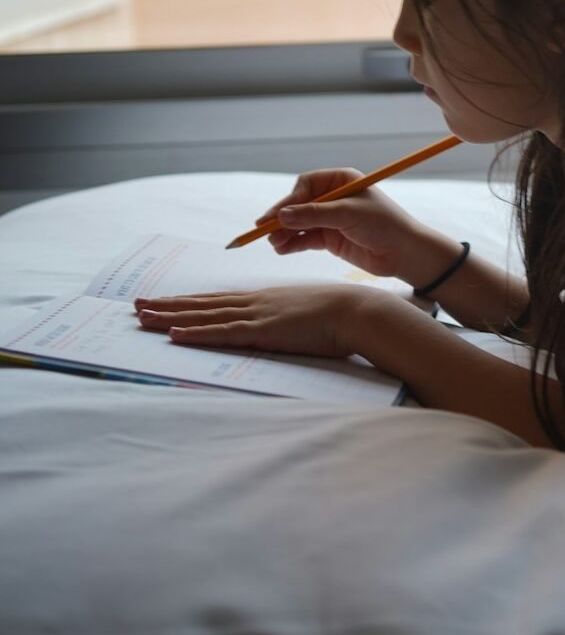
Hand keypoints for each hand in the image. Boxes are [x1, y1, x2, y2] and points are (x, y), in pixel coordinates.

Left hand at [135, 285, 384, 357]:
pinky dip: (197, 333)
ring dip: (171, 317)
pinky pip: (223, 333)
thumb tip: (286, 324)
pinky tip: (174, 335)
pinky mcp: (264, 332)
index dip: (191, 301)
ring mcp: (258, 316)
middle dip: (168, 305)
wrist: (358, 311)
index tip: (166, 302)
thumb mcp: (309, 311)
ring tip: (142, 317)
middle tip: (136, 305)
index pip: (220, 300)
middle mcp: (256, 303)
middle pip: (204, 304)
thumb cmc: (341, 314)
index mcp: (266, 299)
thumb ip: (291, 317)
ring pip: (205, 315)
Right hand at [258, 168, 429, 278]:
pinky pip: (306, 239)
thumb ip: (314, 215)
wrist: (405, 253)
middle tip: (263, 229)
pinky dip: (293, 243)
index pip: (306, 185)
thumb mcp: (348, 215)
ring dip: (285, 232)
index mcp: (341, 180)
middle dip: (282, 217)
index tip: (278, 215)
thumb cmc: (384, 225)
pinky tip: (282, 249)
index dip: (290, 200)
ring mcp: (331, 219)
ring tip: (273, 243)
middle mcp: (334, 198)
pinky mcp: (331, 239)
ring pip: (300, 223)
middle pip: (299, 204)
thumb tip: (281, 216)